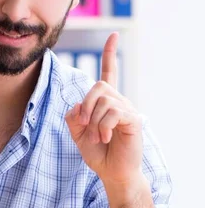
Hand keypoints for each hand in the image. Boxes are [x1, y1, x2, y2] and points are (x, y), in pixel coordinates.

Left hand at [65, 33, 142, 185]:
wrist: (112, 172)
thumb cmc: (98, 152)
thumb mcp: (78, 132)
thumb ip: (74, 116)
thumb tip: (78, 105)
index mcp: (105, 102)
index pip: (108, 72)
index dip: (110, 54)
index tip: (113, 35)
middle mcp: (118, 101)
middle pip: (98, 86)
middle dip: (86, 106)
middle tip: (84, 126)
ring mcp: (127, 109)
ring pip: (103, 101)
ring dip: (94, 121)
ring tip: (99, 137)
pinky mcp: (133, 120)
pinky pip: (113, 113)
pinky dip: (104, 127)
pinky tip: (107, 138)